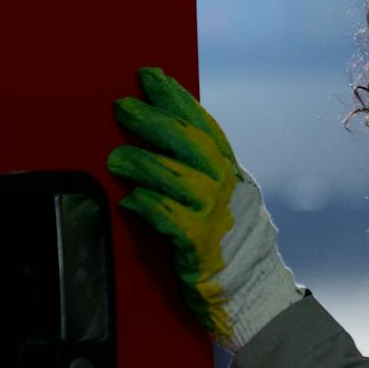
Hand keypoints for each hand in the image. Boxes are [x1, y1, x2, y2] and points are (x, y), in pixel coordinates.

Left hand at [106, 67, 304, 351]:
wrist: (253, 291)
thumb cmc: (229, 241)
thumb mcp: (223, 197)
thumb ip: (198, 171)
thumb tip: (161, 137)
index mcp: (230, 171)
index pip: (203, 125)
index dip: (176, 98)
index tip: (149, 76)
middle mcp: (225, 187)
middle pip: (189, 144)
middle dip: (154, 121)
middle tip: (123, 107)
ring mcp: (214, 214)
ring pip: (175, 177)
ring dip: (143, 163)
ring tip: (116, 156)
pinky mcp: (199, 243)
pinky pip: (167, 217)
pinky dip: (146, 205)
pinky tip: (129, 199)